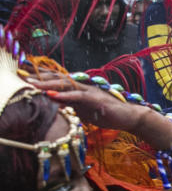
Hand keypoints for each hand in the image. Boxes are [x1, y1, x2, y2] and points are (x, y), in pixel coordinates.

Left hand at [28, 73, 144, 131]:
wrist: (130, 116)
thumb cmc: (108, 114)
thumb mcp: (85, 110)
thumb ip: (70, 105)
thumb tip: (54, 103)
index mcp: (79, 88)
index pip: (57, 80)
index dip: (40, 76)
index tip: (23, 73)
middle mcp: (82, 86)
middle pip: (57, 78)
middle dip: (38, 76)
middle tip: (21, 74)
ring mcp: (89, 91)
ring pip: (65, 84)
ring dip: (46, 84)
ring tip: (30, 83)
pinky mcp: (95, 99)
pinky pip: (77, 96)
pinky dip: (64, 96)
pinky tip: (52, 95)